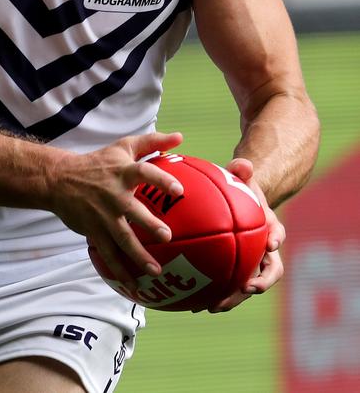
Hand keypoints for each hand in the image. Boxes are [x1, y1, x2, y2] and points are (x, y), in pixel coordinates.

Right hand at [48, 131, 183, 289]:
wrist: (59, 179)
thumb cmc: (98, 162)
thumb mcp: (123, 146)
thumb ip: (152, 142)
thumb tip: (181, 137)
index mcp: (123, 172)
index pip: (144, 173)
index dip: (161, 180)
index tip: (179, 190)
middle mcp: (113, 194)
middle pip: (133, 211)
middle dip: (149, 224)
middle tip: (166, 236)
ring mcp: (102, 215)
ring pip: (121, 238)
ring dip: (138, 255)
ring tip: (156, 270)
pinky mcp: (93, 231)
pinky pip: (108, 254)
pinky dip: (120, 270)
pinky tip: (134, 285)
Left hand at [203, 157, 284, 312]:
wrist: (240, 204)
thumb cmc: (241, 189)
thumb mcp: (242, 178)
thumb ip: (242, 170)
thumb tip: (242, 163)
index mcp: (268, 227)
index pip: (277, 235)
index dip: (276, 240)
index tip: (271, 244)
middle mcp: (263, 250)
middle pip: (268, 272)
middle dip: (260, 283)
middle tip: (246, 288)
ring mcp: (250, 264)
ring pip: (245, 286)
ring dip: (233, 298)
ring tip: (213, 306)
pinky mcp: (233, 272)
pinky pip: (224, 287)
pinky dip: (212, 295)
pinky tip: (191, 305)